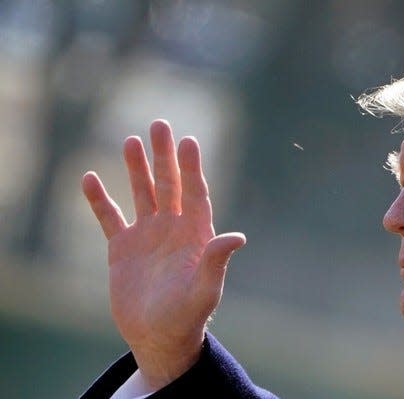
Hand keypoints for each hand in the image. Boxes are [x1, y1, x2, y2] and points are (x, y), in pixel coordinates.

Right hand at [82, 120, 245, 388]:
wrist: (160, 336)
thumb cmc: (189, 314)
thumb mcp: (206, 288)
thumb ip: (217, 259)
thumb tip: (238, 236)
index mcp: (196, 233)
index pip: (195, 192)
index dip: (192, 167)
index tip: (189, 141)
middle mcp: (173, 228)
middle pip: (168, 184)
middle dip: (164, 156)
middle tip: (160, 124)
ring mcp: (147, 236)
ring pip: (141, 194)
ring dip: (136, 168)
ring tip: (130, 140)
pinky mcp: (122, 249)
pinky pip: (109, 218)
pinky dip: (99, 200)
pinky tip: (89, 178)